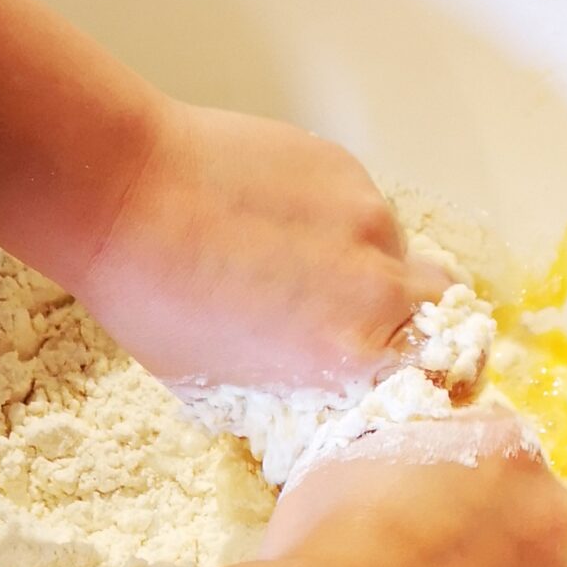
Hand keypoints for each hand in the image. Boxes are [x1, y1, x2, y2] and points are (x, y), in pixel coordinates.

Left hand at [70, 101, 447, 388]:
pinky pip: (358, 202)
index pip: (444, 372)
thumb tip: (310, 401)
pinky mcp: (342, 164)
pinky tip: (269, 219)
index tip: (411, 371)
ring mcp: (365, 214)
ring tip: (289, 260)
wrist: (123, 194)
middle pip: (442, 303)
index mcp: (355, 354)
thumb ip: (290, 393)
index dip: (432, 372)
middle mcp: (378, 284)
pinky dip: (329, 218)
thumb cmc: (155, 302)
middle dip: (412, 313)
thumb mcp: (219, 391)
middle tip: (354, 315)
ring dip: (361, 262)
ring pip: (392, 247)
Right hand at [264, 416, 566, 566]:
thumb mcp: (344, 468)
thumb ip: (396, 465)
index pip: (493, 451)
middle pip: (528, 522)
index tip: (417, 512)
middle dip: (487, 542)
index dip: (451, 483)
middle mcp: (553, 515)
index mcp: (506, 451)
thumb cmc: (330, 550)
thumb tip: (395, 485)